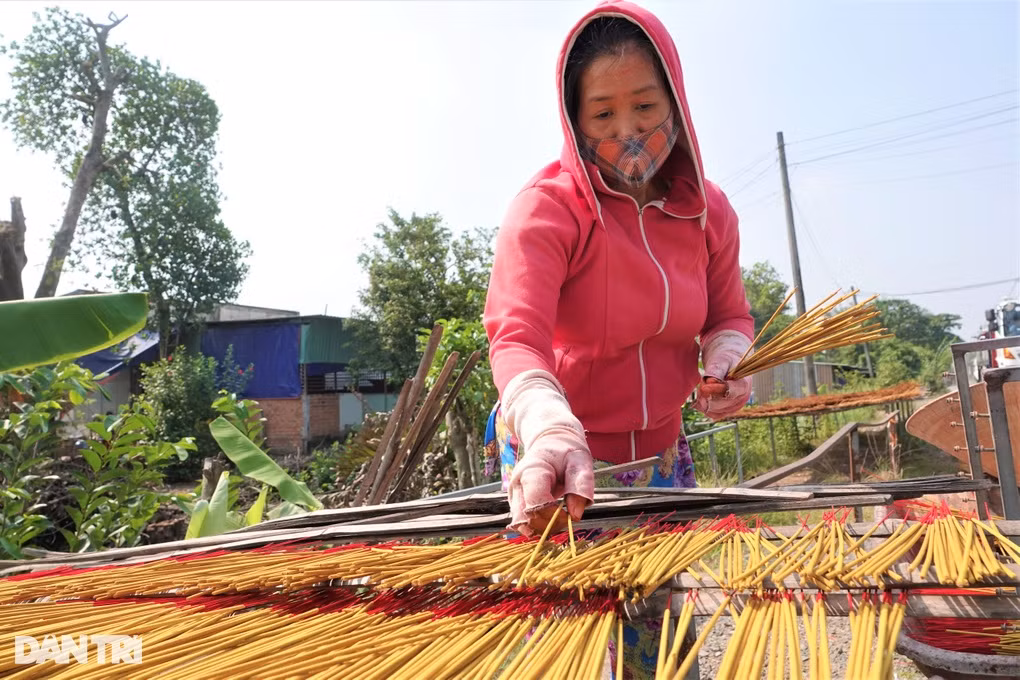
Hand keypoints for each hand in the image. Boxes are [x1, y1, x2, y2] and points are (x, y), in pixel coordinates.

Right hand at [501, 369, 594, 536]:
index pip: (536, 505)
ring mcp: (514, 494)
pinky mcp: (516, 502)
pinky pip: (523, 521)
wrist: (551, 443)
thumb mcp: (580, 462)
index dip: (554, 516)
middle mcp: (517, 484)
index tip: (570, 515)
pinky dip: (538, 525)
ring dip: (542, 528)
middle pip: (526, 518)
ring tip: (559, 518)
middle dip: (548, 525)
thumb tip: (576, 515)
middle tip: (566, 519)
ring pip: (522, 523)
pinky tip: (551, 518)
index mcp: (532, 471)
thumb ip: (581, 486)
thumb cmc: (566, 452)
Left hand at [694, 330, 752, 419]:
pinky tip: (701, 395)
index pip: (729, 392)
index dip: (715, 390)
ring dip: (704, 401)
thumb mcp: (721, 360)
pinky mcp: (725, 411)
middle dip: (707, 395)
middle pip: (720, 404)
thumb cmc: (725, 360)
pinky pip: (711, 414)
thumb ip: (716, 371)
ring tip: (703, 386)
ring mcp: (734, 407)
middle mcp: (741, 399)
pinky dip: (703, 406)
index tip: (703, 386)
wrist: (728, 364)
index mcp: (744, 385)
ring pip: (714, 411)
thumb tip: (709, 382)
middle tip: (701, 383)